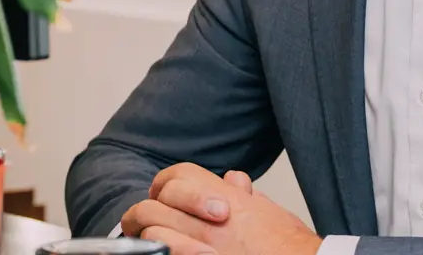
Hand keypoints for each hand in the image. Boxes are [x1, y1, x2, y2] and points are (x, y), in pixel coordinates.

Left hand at [121, 163, 320, 254]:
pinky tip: (163, 253)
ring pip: (151, 230)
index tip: (158, 196)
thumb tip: (233, 181)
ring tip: (145, 241)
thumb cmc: (286, 245)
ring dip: (146, 235)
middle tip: (136, 223)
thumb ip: (244, 195)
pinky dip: (158, 251)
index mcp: (224, 197)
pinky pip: (163, 252)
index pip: (176, 175)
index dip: (163, 183)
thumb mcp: (268, 211)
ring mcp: (200, 245)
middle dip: (141, 212)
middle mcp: (208, 219)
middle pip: (155, 203)